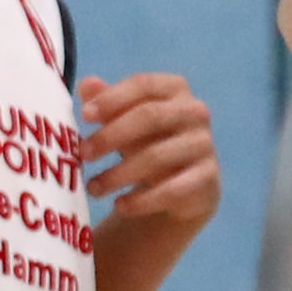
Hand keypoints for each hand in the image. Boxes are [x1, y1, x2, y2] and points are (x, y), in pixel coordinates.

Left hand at [82, 71, 218, 226]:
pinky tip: (120, 206)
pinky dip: (142, 200)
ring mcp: (204, 145)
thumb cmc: (147, 142)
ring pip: (157, 156)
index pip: (143, 85)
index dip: (112, 98)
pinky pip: (172, 190)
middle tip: (84, 153)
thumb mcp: (124, 121)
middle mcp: (195, 112)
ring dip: (118, 174)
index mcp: (175, 89)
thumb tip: (87, 85)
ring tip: (93, 188)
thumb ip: (106, 103)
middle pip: (150, 116)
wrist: (183, 186)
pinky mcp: (207, 178)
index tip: (84, 116)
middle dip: (111, 136)